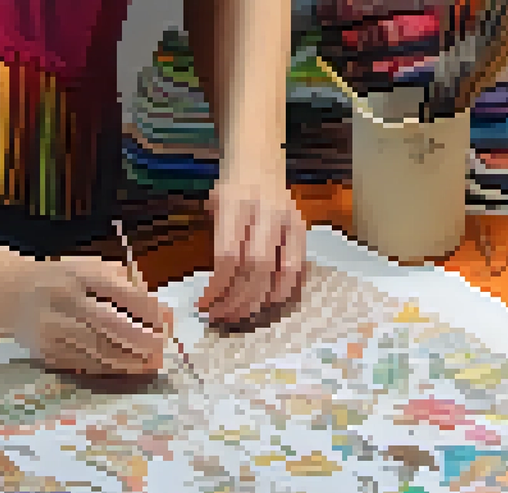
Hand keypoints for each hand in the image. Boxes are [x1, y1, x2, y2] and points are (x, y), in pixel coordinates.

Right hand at [12, 256, 170, 375]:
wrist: (9, 291)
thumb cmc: (64, 280)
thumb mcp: (92, 269)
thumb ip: (127, 287)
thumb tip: (163, 315)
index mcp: (79, 273)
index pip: (121, 292)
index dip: (148, 310)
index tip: (166, 322)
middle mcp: (63, 298)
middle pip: (109, 323)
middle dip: (141, 339)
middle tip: (161, 348)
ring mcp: (51, 326)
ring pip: (97, 348)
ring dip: (129, 359)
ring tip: (150, 362)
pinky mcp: (44, 349)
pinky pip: (83, 362)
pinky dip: (109, 367)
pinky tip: (127, 368)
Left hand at [199, 174, 307, 325]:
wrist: (261, 161)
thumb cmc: (232, 187)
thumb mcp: (213, 204)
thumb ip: (214, 241)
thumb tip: (214, 290)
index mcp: (237, 204)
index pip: (229, 256)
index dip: (218, 287)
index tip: (205, 304)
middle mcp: (267, 213)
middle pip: (254, 268)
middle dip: (236, 299)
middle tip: (220, 316)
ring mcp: (289, 222)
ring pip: (277, 273)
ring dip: (257, 301)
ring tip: (238, 315)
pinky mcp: (302, 232)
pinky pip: (296, 271)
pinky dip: (281, 292)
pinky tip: (264, 304)